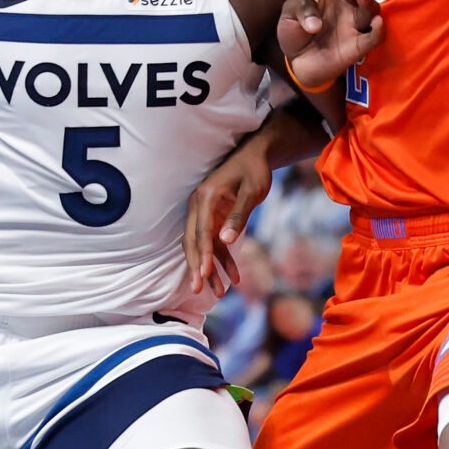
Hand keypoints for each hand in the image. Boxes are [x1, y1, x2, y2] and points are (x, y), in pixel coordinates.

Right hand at [182, 131, 272, 293]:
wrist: (254, 156)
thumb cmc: (254, 171)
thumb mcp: (252, 191)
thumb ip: (239, 215)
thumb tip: (225, 241)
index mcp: (206, 197)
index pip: (201, 231)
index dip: (202, 254)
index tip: (203, 274)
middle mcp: (198, 206)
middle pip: (193, 241)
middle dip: (197, 267)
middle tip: (200, 290)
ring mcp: (203, 213)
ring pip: (201, 246)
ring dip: (209, 268)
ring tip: (218, 293)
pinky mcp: (211, 218)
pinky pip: (213, 243)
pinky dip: (220, 260)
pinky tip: (232, 277)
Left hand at [280, 0, 384, 93]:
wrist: (297, 64)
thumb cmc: (296, 32)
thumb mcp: (289, 15)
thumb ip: (300, 9)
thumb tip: (316, 25)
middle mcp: (346, 3)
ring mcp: (354, 24)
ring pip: (369, 8)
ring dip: (366, 0)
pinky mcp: (358, 46)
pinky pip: (374, 37)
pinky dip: (378, 30)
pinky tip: (377, 22)